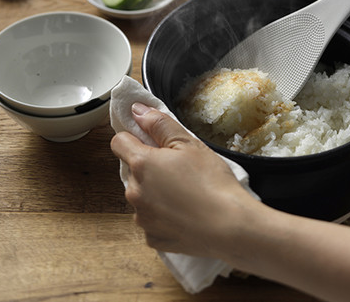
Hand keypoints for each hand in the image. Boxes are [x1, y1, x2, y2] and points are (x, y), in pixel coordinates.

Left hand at [110, 102, 257, 257]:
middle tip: (181, 169)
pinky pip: (152, 220)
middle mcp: (134, 192)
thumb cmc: (212, 183)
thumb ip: (160, 124)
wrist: (230, 227)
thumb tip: (138, 111)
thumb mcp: (190, 144)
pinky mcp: (152, 238)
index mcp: (141, 164)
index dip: (135, 137)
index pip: (119, 142)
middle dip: (151, 168)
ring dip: (156, 193)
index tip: (152, 141)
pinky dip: (165, 216)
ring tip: (187, 193)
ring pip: (142, 196)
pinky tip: (186, 213)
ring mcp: (142, 217)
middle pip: (133, 171)